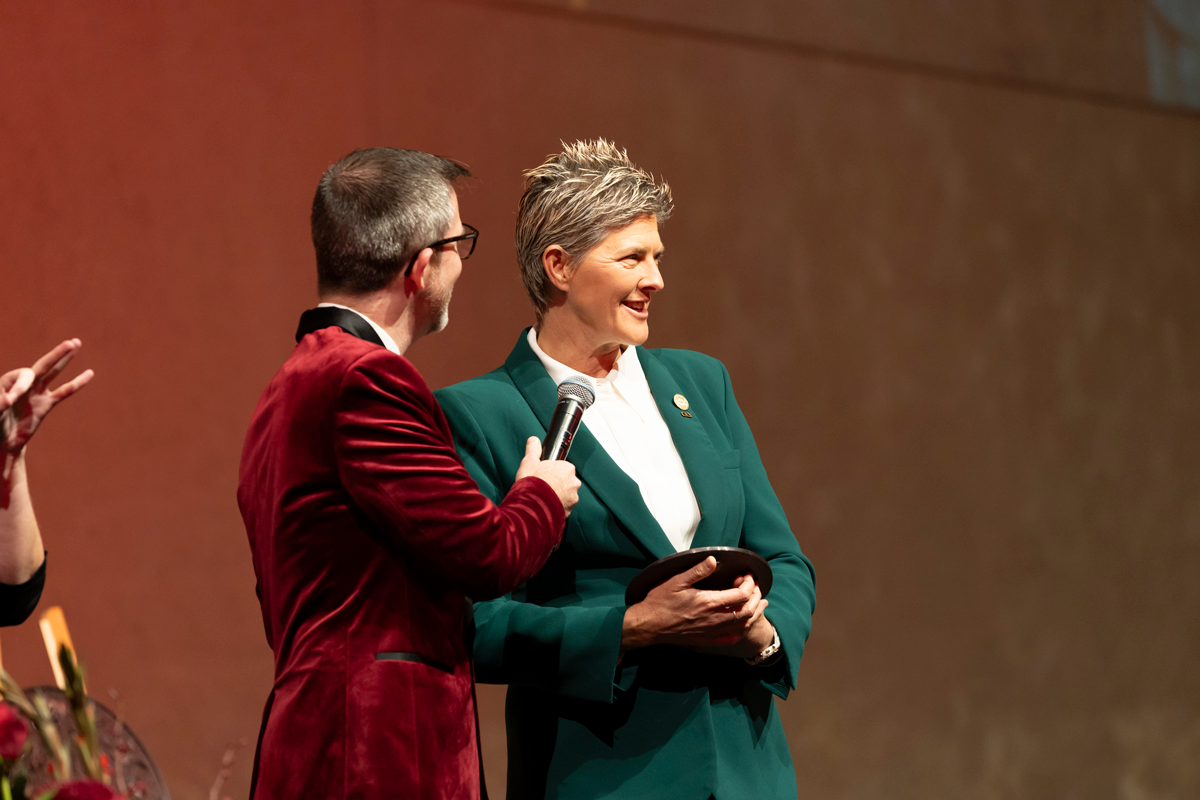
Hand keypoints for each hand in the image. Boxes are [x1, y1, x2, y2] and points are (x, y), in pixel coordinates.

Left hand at [2, 339, 93, 456]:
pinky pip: (65, 392)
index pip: (23, 376)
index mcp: (8, 382)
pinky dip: (77, 383)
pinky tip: (89, 373)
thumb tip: (9, 398)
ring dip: (64, 359)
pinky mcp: (47, 404)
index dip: (20, 386)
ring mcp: (37, 393)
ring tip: (76, 343)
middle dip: (57, 354)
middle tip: (71, 342)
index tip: (9, 401)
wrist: (3, 442)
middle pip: (43, 365)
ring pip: (54, 372)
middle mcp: (24, 384)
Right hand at [514, 436, 579, 515]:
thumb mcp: (529, 462)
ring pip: (566, 496)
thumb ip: (533, 450)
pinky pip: (563, 508)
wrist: (531, 505)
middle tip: (543, 487)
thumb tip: (533, 440)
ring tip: (543, 498)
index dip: (552, 472)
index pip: (563, 468)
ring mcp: (572, 498)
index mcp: (567, 469)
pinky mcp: (568, 511)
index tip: (544, 475)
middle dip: (557, 484)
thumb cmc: (532, 482)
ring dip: (558, 497)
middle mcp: (574, 483)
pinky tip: (546, 506)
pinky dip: (556, 507)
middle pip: (566, 482)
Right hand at [621, 557, 768, 654]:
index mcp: (709, 602)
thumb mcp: (677, 580)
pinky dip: (743, 630)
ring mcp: (712, 631)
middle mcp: (715, 619)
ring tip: (760, 603)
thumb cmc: (660, 601)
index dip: (749, 583)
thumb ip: (698, 570)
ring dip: (755, 613)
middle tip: (754, 586)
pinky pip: (732, 638)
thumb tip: (714, 560)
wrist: (648, 625)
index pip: (742, 594)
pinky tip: (745, 624)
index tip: (746, 575)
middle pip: (747, 610)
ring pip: (743, 625)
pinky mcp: (707, 640)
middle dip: (756, 596)